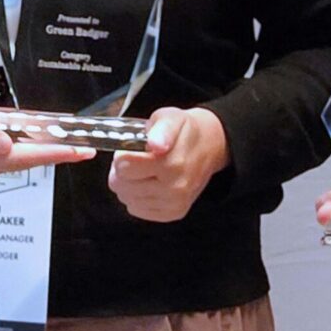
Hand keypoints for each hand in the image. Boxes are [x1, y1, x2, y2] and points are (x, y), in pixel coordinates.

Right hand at [0, 69, 95, 181]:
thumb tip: (3, 146)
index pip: (25, 158)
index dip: (54, 154)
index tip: (79, 151)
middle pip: (28, 161)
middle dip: (57, 155)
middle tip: (86, 148)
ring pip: (24, 158)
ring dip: (48, 152)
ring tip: (74, 145)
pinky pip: (16, 151)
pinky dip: (34, 146)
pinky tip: (46, 139)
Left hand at [107, 106, 228, 222]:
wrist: (210, 146)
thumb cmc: (184, 130)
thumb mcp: (170, 118)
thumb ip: (160, 129)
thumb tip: (156, 144)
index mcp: (172, 163)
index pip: (123, 167)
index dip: (122, 155)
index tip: (130, 149)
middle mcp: (175, 188)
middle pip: (121, 185)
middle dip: (121, 171)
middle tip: (135, 160)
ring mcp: (175, 203)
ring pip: (126, 198)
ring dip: (128, 184)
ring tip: (143, 171)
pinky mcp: (173, 213)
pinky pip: (136, 209)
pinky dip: (137, 197)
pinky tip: (148, 183)